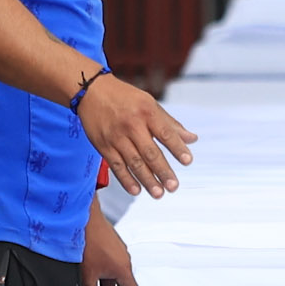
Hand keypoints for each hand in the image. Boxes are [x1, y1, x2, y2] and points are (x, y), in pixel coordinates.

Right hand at [77, 73, 195, 197]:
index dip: (177, 148)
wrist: (91, 91)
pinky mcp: (103, 145)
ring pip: (134, 162)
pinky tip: (136, 190)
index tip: (188, 162)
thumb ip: (171, 124)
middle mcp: (132, 125)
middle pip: (150, 152)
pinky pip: (116, 165)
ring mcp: (116, 137)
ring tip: (159, 194)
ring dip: (147, 180)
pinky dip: (126, 179)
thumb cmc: (126, 98)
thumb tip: (192, 139)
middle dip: (163, 171)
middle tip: (174, 187)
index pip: (166, 134)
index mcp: (147, 112)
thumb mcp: (150, 104)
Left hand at [82, 203, 162, 285]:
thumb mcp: (87, 271)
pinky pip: (113, 268)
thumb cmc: (89, 240)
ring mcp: (119, 255)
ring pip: (116, 278)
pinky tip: (95, 278)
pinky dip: (106, 278)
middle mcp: (124, 263)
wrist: (86, 217)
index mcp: (123, 270)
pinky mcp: (112, 249)